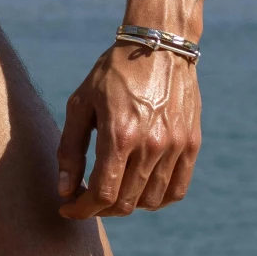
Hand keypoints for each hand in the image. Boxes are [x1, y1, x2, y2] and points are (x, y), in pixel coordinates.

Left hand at [57, 44, 200, 219]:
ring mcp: (176, 146)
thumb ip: (70, 149)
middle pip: (126, 203)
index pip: (102, 194)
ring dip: (128, 205)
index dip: (81, 210)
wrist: (159, 46)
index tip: (68, 208)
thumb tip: (64, 190)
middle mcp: (151, 145)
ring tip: (113, 190)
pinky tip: (140, 189)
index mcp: (120, 135)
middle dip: (100, 209)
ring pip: (151, 201)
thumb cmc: (113, 73)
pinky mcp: (192, 144)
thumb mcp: (80, 103)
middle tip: (87, 198)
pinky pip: (177, 190)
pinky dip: (157, 199)